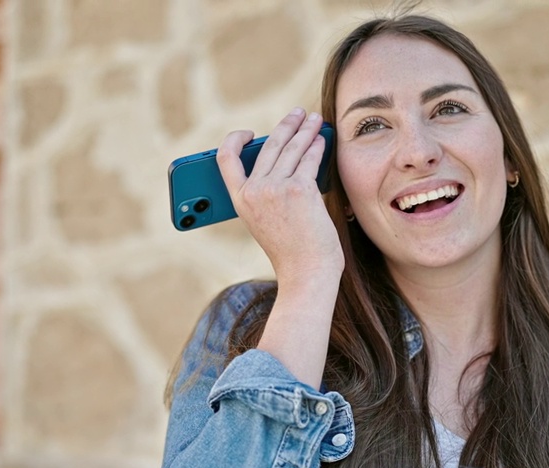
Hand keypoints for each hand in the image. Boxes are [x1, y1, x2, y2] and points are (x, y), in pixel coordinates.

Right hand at [216, 109, 342, 284]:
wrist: (306, 272)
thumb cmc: (291, 251)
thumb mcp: (265, 221)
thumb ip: (265, 193)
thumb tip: (284, 157)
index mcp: (240, 200)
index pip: (226, 159)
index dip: (235, 140)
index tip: (249, 132)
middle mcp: (254, 191)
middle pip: (268, 145)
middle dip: (287, 124)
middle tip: (298, 113)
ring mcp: (276, 189)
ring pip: (291, 147)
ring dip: (306, 129)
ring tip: (315, 119)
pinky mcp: (300, 189)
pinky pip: (309, 159)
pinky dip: (317, 146)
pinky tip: (322, 140)